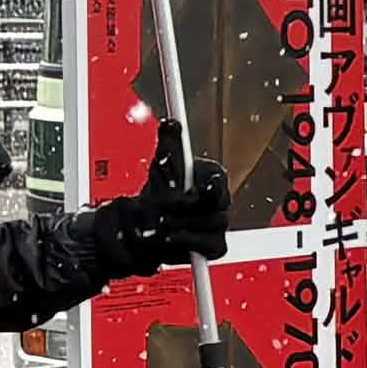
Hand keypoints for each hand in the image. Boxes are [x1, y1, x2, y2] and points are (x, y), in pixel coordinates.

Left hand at [93, 144, 230, 279]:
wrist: (146, 226)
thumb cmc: (158, 194)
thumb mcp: (162, 166)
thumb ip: (169, 145)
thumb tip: (170, 123)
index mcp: (212, 177)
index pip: (220, 181)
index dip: (210, 187)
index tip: (200, 190)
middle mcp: (219, 199)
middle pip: (218, 206)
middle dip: (189, 209)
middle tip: (169, 208)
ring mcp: (218, 223)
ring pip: (213, 225)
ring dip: (184, 225)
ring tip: (164, 223)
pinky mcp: (214, 244)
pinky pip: (211, 244)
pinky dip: (189, 242)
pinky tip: (173, 237)